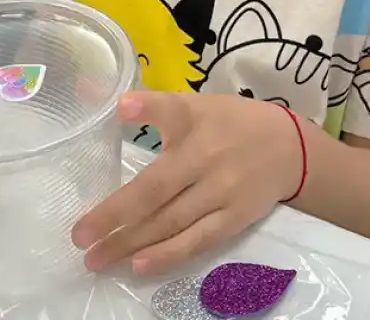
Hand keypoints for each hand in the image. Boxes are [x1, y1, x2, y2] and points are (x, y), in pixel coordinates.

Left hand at [72, 91, 301, 275]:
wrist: (290, 148)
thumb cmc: (231, 122)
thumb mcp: (197, 104)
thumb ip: (157, 108)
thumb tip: (114, 106)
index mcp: (194, 119)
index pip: (170, 111)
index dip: (147, 109)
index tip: (121, 108)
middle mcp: (205, 156)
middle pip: (156, 188)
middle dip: (114, 214)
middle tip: (79, 236)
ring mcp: (221, 191)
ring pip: (170, 221)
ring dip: (130, 243)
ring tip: (96, 258)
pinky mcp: (234, 218)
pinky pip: (197, 241)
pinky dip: (168, 255)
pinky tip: (139, 265)